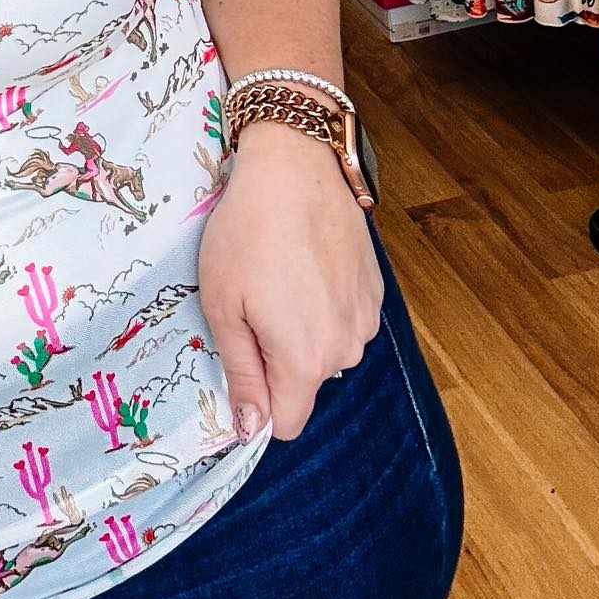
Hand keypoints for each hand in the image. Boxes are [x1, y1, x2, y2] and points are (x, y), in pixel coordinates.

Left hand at [198, 120, 383, 441]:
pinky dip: (322, 306)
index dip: (256, 406)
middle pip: (304, 384)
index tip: (239, 367)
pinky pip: (343, 321)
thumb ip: (241, 373)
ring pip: (326, 352)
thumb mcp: (223, 304)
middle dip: (275, 360)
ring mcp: (366, 320)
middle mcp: (346, 350)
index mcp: (305, 361)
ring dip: (301, 332)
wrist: (296, 168)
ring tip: (277, 278)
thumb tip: (249, 429)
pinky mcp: (375, 291)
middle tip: (250, 305)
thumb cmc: (247, 233)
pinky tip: (303, 266)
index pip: (285, 423)